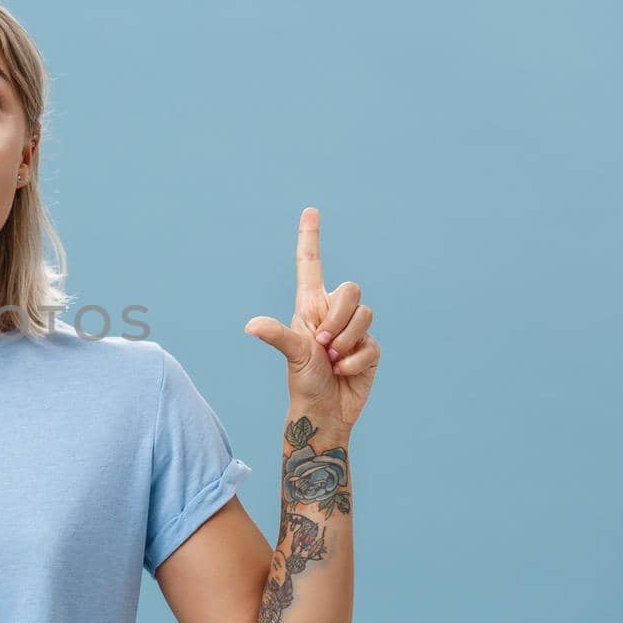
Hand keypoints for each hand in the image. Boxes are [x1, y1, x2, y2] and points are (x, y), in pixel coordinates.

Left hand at [243, 207, 379, 431]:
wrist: (325, 412)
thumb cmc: (303, 383)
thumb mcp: (292, 356)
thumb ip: (278, 336)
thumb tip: (251, 326)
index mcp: (310, 306)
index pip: (311, 265)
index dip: (310, 238)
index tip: (310, 210)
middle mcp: (332, 313)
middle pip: (351, 290)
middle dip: (338, 318)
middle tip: (322, 345)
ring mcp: (353, 330)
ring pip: (365, 314)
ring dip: (346, 342)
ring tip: (332, 360)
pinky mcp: (370, 347)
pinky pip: (371, 343)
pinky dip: (356, 360)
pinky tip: (345, 372)